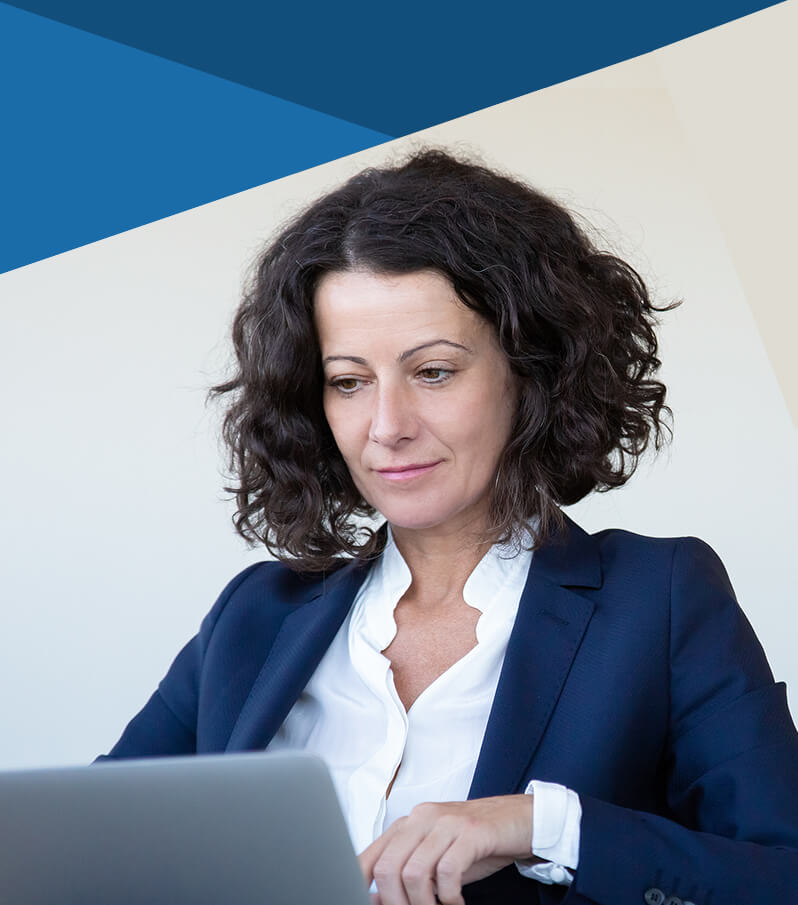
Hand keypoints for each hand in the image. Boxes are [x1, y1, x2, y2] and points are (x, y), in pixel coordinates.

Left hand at [358, 794, 537, 904]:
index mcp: (408, 823)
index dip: (361, 885)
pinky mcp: (471, 831)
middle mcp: (422, 817)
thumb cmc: (475, 842)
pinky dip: (449, 896)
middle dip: (395, 902)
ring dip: (423, 904)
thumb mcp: (436, 858)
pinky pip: (448, 871)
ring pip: (414, 872)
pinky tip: (457, 902)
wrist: (518, 819)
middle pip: (389, 867)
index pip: (371, 855)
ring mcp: (446, 822)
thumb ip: (408, 874)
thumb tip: (377, 900)